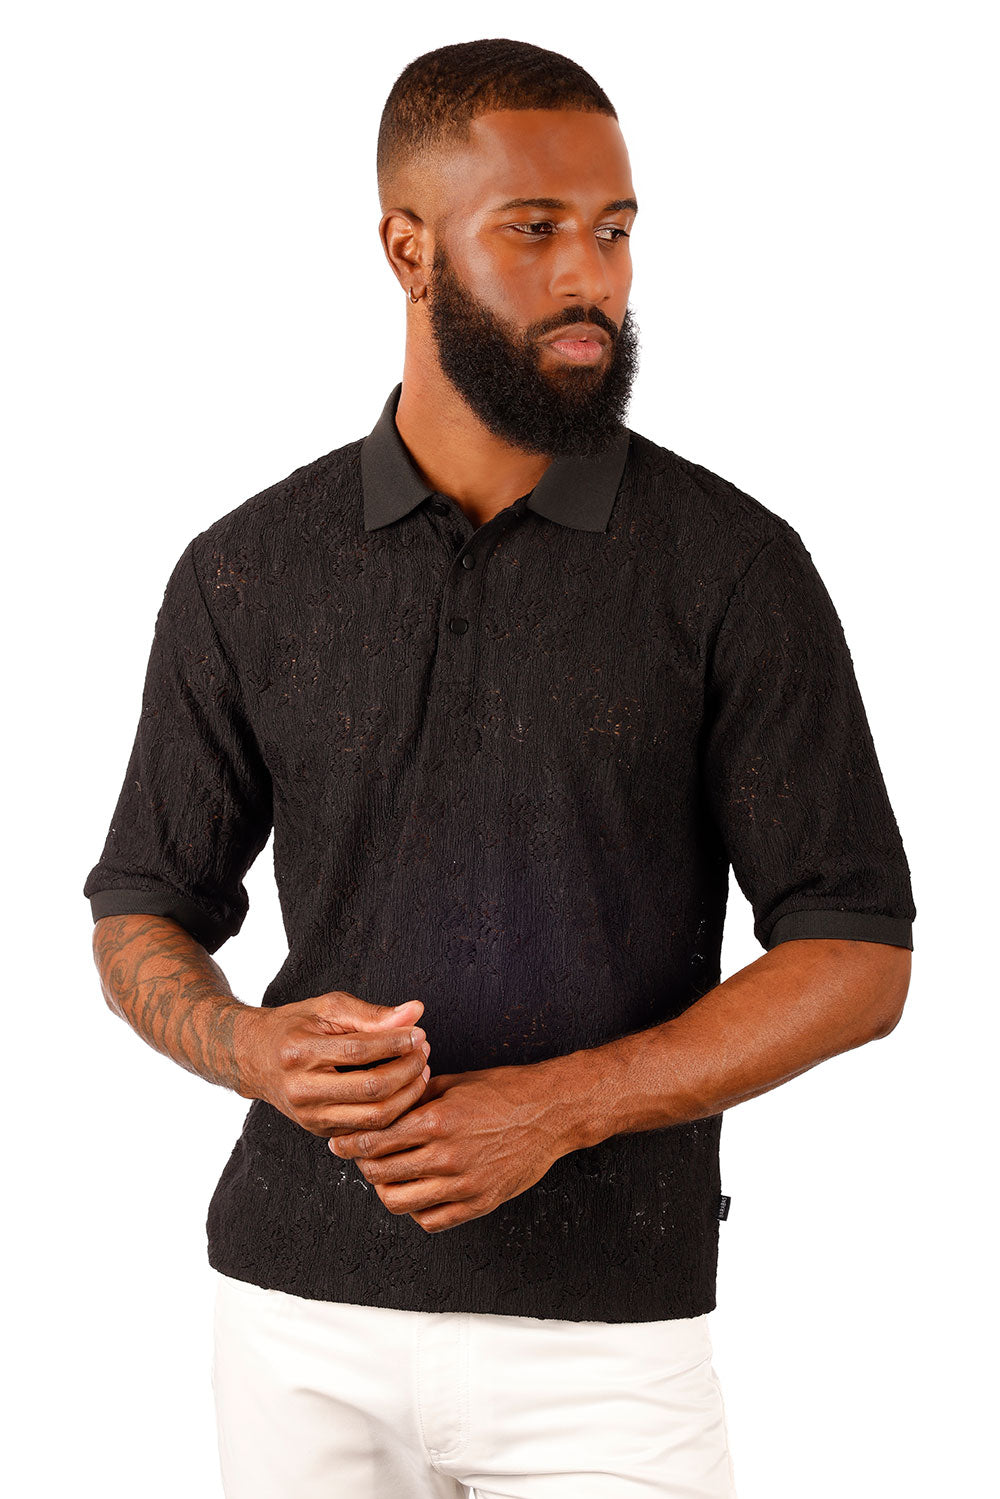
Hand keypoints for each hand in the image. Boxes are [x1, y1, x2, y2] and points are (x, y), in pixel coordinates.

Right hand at [238, 990, 431, 1137]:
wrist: (255, 1058)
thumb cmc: (295, 1026)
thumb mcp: (328, 1008)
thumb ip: (371, 1013)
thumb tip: (415, 1012)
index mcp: (299, 1053)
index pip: (359, 1052)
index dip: (395, 1043)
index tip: (418, 1033)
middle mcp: (302, 1090)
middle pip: (371, 1090)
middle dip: (407, 1070)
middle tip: (424, 1052)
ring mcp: (310, 1117)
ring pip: (374, 1118)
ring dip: (407, 1095)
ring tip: (420, 1071)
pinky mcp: (320, 1131)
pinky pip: (368, 1130)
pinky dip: (394, 1113)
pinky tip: (405, 1091)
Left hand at [329, 1063, 564, 1232]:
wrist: (550, 1112)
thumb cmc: (503, 1091)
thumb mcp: (454, 1083)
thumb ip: (416, 1098)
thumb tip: (382, 1109)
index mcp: (437, 1121)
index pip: (376, 1139)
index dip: (351, 1142)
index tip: (339, 1143)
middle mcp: (447, 1156)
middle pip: (381, 1172)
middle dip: (364, 1165)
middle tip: (361, 1158)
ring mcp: (463, 1184)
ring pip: (400, 1202)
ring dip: (385, 1190)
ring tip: (387, 1178)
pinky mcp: (479, 1203)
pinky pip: (432, 1221)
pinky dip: (416, 1211)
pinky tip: (417, 1194)